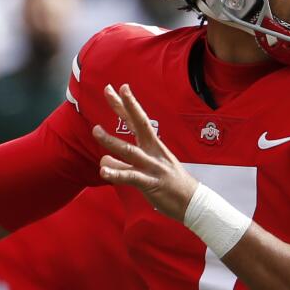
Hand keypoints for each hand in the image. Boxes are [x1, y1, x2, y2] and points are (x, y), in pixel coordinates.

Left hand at [92, 84, 198, 220]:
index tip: (120, 88)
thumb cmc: (170, 184)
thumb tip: (104, 160)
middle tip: (110, 90)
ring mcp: (152, 167)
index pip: (138, 121)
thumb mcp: (151, 167)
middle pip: (138, 124)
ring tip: (96, 130)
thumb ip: (126, 162)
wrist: (193, 202)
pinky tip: (103, 171)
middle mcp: (154, 152)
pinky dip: (116, 173)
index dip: (128, 105)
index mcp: (155, 146)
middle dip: (124, 107)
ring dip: (111, 140)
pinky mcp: (151, 184)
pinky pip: (131, 177)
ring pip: (129, 151)